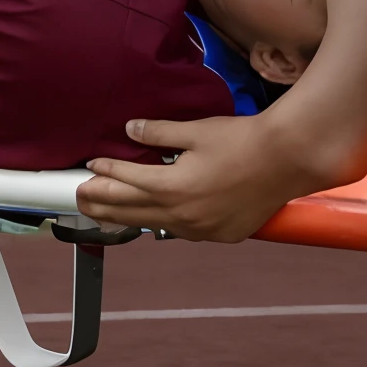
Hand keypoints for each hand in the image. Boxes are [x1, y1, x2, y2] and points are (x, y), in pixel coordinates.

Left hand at [77, 115, 315, 243]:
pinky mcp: (218, 235)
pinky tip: (155, 217)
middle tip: (80, 199)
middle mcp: (181, 214)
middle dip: (101, 205)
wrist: (286, 159)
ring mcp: (200, 229)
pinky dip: (160, 223)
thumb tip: (130, 130)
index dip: (105, 174)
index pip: (127, 182)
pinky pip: (180, 231)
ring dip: (125, 219)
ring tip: (104, 214)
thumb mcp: (197, 130)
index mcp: (172, 187)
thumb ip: (160, 133)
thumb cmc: (243, 139)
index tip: (90, 167)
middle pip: (129, 212)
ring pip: (152, 226)